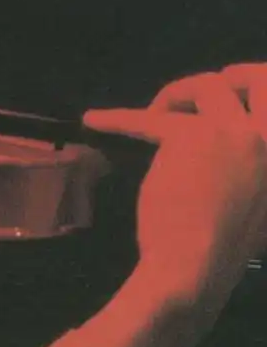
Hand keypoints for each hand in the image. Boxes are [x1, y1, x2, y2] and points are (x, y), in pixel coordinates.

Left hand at [84, 76, 266, 318]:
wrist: (194, 268)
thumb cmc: (223, 248)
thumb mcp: (261, 204)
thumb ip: (254, 169)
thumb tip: (237, 146)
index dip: (260, 93)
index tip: (235, 97)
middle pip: (259, 77)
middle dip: (228, 78)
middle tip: (199, 94)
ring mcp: (235, 133)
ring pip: (206, 86)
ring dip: (178, 95)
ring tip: (154, 115)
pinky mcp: (188, 135)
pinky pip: (149, 118)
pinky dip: (117, 118)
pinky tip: (95, 120)